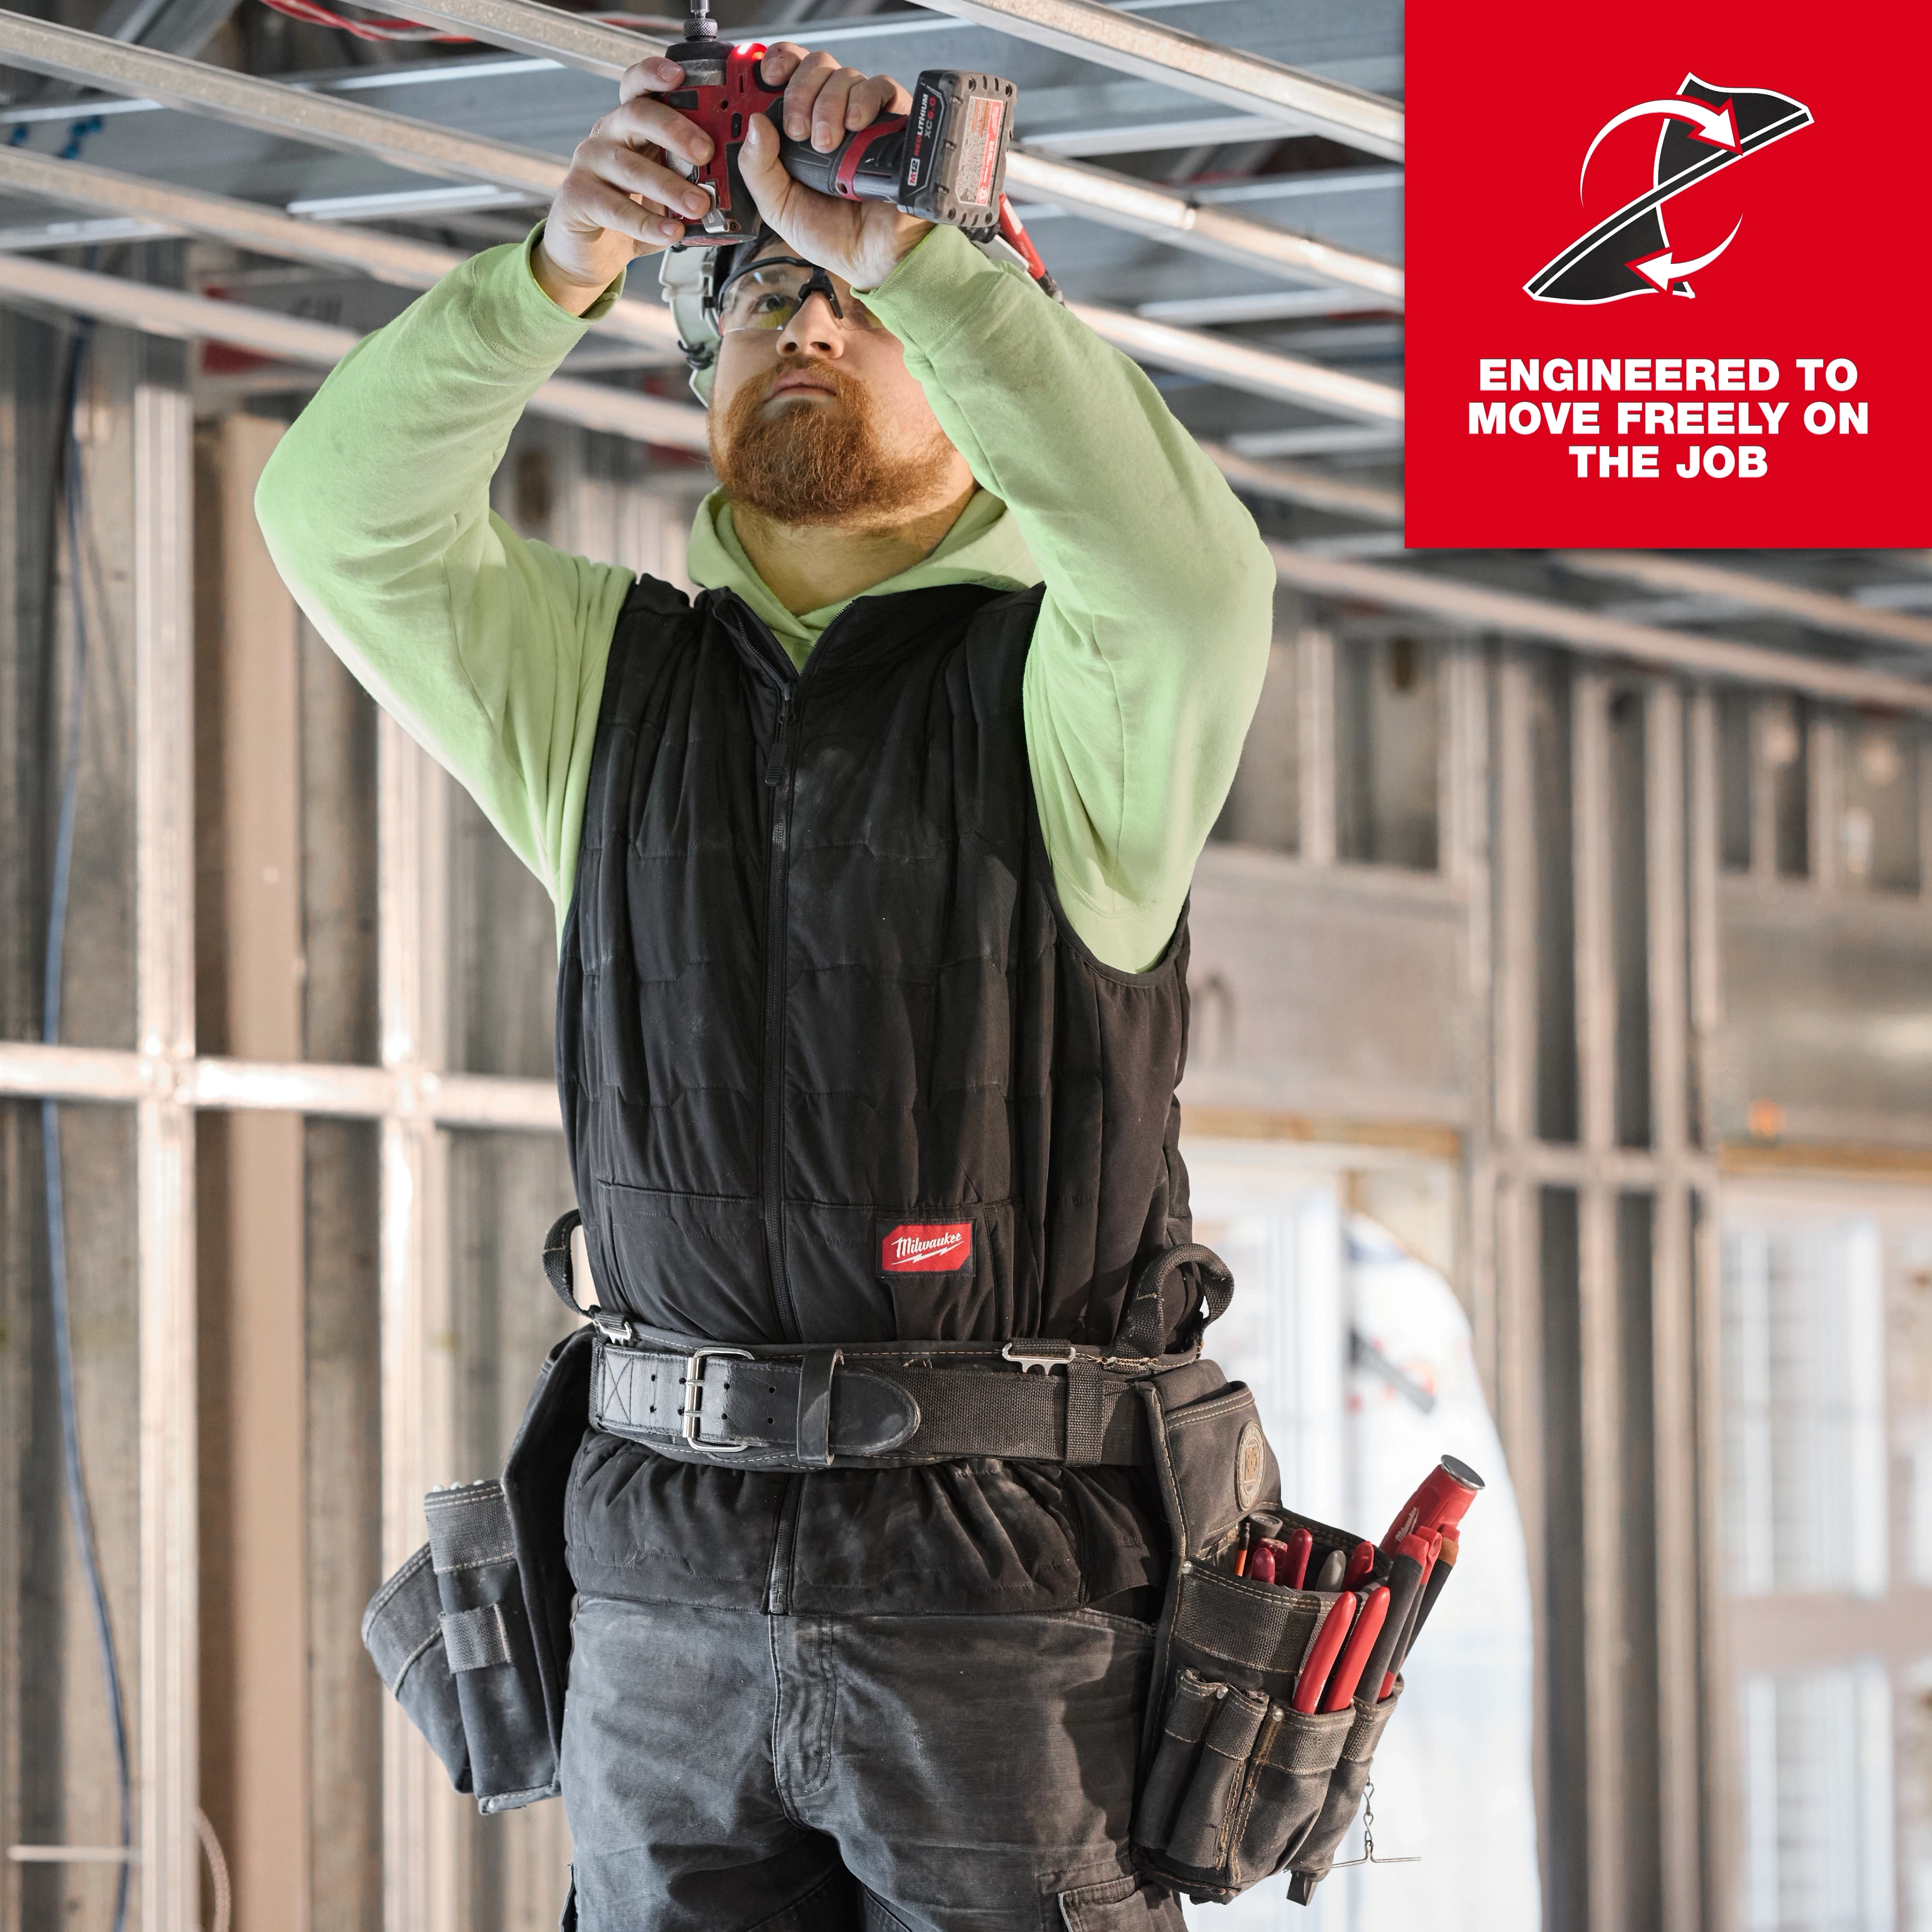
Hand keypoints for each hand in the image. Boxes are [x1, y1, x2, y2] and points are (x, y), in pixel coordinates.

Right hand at [534, 52, 721, 314]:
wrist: (592, 250)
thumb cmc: (634, 209)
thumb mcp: (668, 185)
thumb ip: (693, 172)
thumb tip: (742, 166)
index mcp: (631, 124)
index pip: (639, 87)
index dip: (655, 75)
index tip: (680, 76)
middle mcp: (608, 135)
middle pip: (637, 116)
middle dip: (674, 130)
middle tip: (706, 152)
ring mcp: (589, 164)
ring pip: (630, 167)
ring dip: (669, 187)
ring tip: (699, 205)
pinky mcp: (578, 198)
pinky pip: (615, 208)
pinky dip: (647, 223)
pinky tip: (672, 233)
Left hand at [740, 46, 931, 289]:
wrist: (871, 260)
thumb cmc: (830, 235)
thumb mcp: (778, 207)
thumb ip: (758, 169)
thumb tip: (755, 123)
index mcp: (800, 129)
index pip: (789, 74)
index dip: (778, 62)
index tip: (767, 76)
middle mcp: (832, 115)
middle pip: (816, 67)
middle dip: (801, 91)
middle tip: (798, 131)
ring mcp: (864, 117)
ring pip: (846, 75)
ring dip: (829, 103)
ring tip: (828, 145)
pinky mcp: (895, 123)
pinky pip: (881, 87)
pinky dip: (864, 99)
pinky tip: (855, 126)